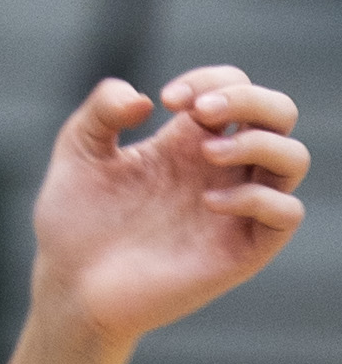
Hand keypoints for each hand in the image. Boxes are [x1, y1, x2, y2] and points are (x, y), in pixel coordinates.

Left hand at [29, 70, 307, 353]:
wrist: (71, 284)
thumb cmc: (75, 219)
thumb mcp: (79, 148)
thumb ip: (103, 109)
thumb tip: (143, 98)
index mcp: (187, 140)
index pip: (235, 87)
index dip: (212, 79)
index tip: (167, 99)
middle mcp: (219, 169)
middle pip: (278, 113)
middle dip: (249, 98)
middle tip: (199, 112)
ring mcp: (234, 208)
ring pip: (293, 158)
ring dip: (258, 141)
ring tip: (205, 152)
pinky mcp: (241, 250)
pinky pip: (286, 214)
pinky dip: (258, 197)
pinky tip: (207, 201)